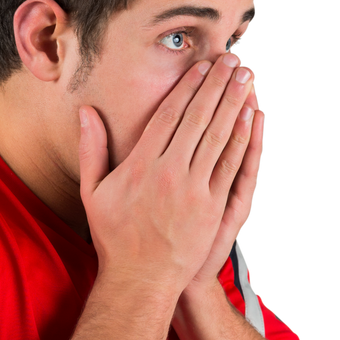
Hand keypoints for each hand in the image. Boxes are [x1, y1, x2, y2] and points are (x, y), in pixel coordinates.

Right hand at [78, 51, 260, 298]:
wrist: (140, 280)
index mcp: (142, 165)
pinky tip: (252, 118)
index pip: (169, 115)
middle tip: (234, 60)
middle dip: (219, 85)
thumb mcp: (93, 192)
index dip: (188, 87)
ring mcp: (195, 190)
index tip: (202, 66)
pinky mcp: (213, 207)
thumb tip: (86, 112)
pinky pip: (232, 166)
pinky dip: (244, 139)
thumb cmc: (114, 237)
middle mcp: (170, 172)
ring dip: (236, 104)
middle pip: (200, 118)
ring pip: (220, 137)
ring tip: (248, 78)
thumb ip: (91, 149)